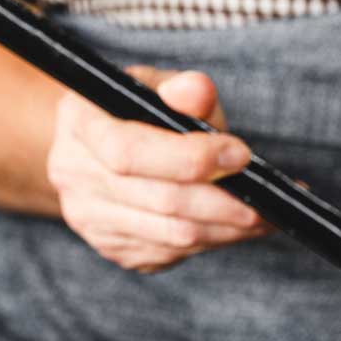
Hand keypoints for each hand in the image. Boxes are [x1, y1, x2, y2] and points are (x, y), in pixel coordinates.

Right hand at [46, 66, 264, 271]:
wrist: (101, 149)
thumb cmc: (137, 111)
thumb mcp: (158, 87)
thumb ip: (182, 88)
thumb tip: (197, 90)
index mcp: (79, 122)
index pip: (129, 152)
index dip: (189, 158)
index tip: (241, 154)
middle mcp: (74, 173)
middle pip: (158, 200)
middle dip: (221, 202)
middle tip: (267, 201)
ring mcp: (90, 218)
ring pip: (169, 235)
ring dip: (224, 229)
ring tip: (263, 217)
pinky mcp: (113, 248)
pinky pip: (170, 253)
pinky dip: (210, 242)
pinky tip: (235, 227)